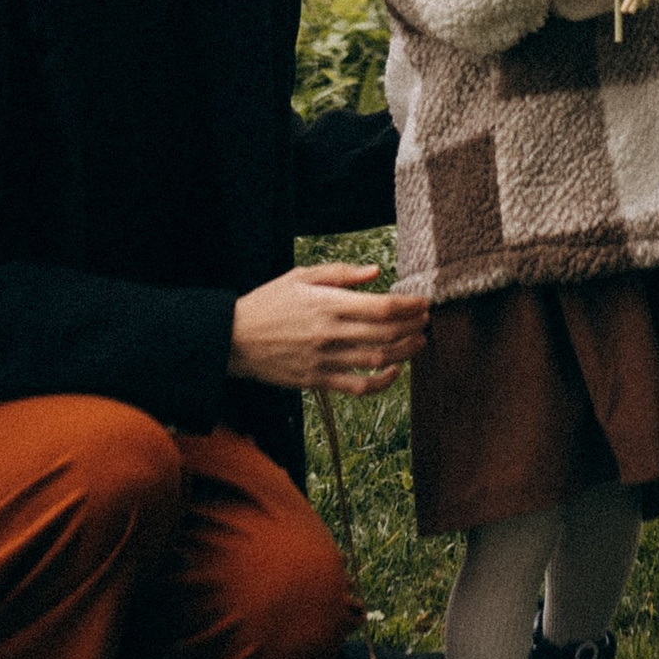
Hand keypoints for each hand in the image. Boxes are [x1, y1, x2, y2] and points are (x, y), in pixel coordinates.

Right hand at [226, 263, 430, 392]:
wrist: (232, 338)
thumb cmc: (267, 303)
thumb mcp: (300, 276)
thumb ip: (340, 274)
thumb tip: (375, 271)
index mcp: (327, 304)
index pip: (381, 307)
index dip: (408, 306)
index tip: (422, 303)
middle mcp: (329, 333)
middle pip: (385, 334)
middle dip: (413, 327)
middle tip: (426, 321)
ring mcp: (324, 359)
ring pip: (377, 360)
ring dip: (405, 352)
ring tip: (419, 343)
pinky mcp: (317, 380)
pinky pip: (358, 387)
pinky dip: (382, 383)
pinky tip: (393, 372)